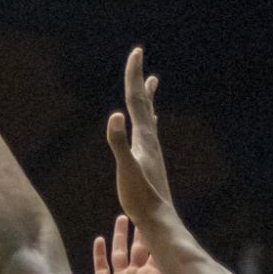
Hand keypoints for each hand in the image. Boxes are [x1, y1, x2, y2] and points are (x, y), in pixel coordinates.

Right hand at [91, 215, 174, 273]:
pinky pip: (101, 268)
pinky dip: (99, 254)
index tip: (158, 216)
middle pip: (138, 248)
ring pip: (119, 253)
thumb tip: (176, 259)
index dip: (156, 235)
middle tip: (140, 210)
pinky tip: (99, 240)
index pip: (155, 251)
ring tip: (122, 218)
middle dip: (139, 231)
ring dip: (120, 237)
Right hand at [105, 48, 173, 227]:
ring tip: (150, 85)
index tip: (136, 51)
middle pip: (144, 104)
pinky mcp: (150, 163)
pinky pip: (148, 134)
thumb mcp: (126, 170)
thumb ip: (118, 143)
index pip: (136, 100)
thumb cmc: (140, 199)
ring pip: (148, 117)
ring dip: (146, 99)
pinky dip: (146, 122)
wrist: (158, 221)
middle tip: (139, 59)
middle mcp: (150, 140)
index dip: (134, 75)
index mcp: (144, 138)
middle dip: (139, 80)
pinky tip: (148, 127)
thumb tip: (114, 116)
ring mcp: (151, 152)